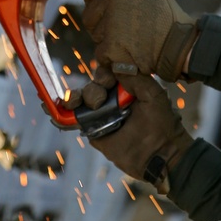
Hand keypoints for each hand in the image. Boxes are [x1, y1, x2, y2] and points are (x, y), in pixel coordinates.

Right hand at [73, 71, 192, 187]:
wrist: (161, 155)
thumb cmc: (162, 123)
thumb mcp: (153, 94)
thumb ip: (135, 77)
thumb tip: (115, 65)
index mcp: (127, 88)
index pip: (107, 74)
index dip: (103, 74)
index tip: (107, 81)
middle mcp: (113, 100)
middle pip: (93, 86)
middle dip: (92, 90)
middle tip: (100, 101)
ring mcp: (103, 116)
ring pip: (82, 101)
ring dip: (75, 98)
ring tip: (76, 103)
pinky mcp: (95, 133)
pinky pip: (76, 121)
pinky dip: (65, 115)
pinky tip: (58, 110)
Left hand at [82, 0, 198, 81]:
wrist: (179, 45)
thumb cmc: (167, 19)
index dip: (96, 0)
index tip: (103, 8)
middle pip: (89, 14)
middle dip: (100, 23)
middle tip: (122, 29)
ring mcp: (110, 23)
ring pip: (95, 35)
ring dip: (107, 40)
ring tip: (130, 40)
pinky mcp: (110, 46)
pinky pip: (101, 53)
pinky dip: (112, 57)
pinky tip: (129, 53)